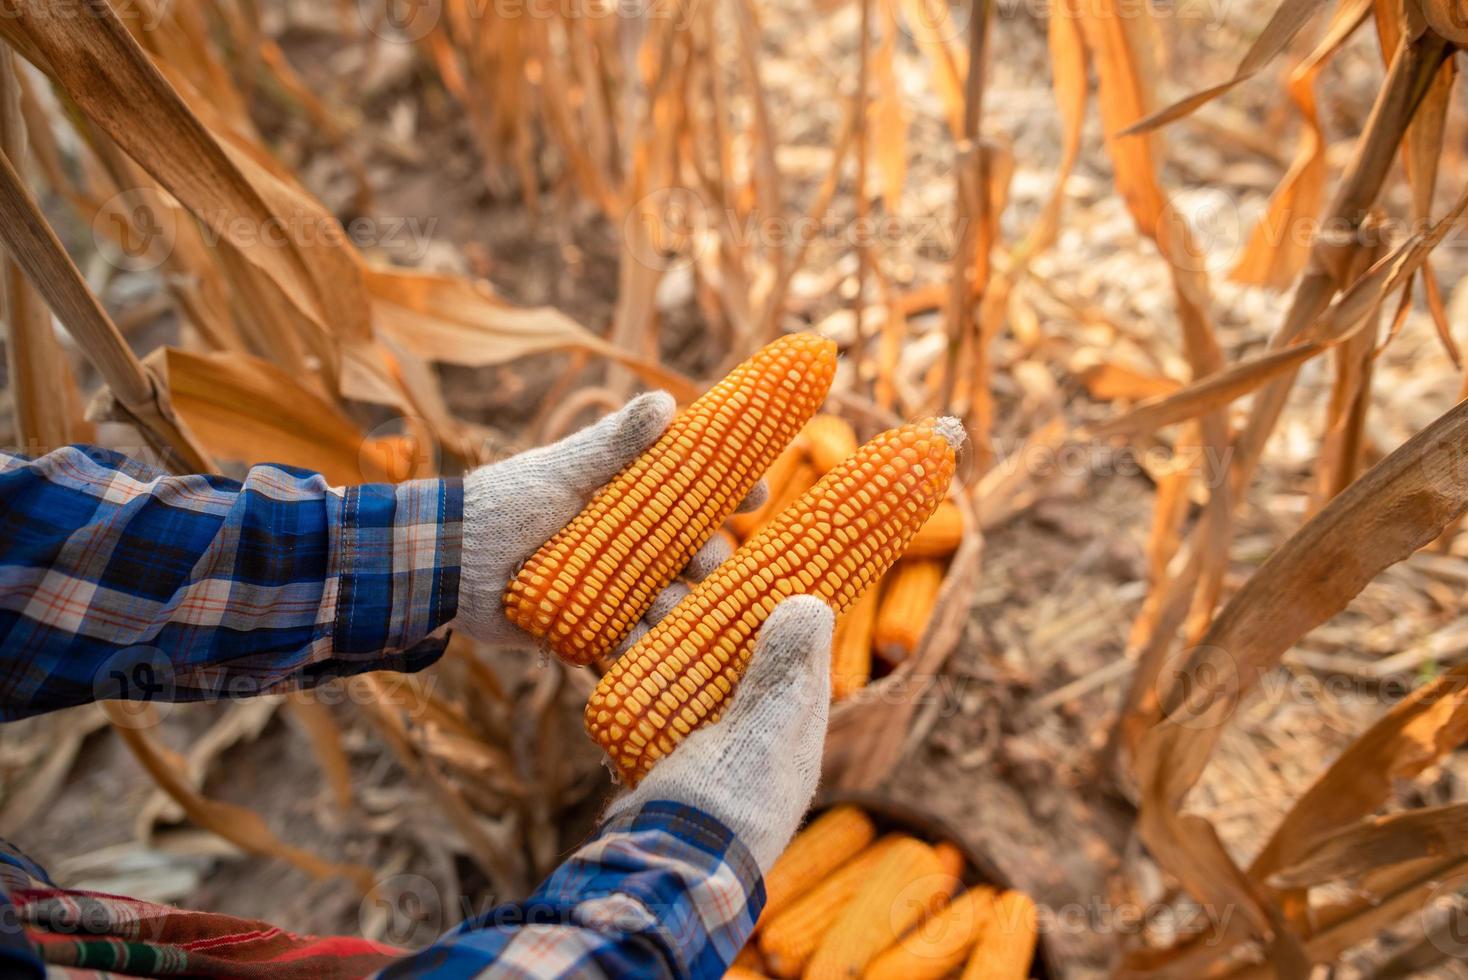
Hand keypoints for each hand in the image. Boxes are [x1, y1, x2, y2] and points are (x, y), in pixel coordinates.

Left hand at [455, 392, 766, 646]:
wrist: (446, 566)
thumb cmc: (503, 506)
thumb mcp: (562, 470)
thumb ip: (613, 443)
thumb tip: (667, 403)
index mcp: (629, 498)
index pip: (695, 492)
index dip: (732, 492)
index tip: (758, 490)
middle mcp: (631, 543)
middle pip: (694, 552)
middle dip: (710, 558)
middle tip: (706, 563)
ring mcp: (616, 587)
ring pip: (671, 599)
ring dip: (679, 604)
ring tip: (664, 607)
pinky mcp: (595, 628)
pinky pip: (634, 641)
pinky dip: (646, 644)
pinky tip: (650, 645)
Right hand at [603, 595, 835, 872]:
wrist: (664, 873)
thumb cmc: (728, 804)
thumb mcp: (765, 731)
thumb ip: (784, 670)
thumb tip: (811, 601)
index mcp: (792, 728)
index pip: (793, 651)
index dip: (774, 603)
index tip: (751, 558)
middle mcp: (754, 734)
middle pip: (734, 652)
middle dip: (704, 610)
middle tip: (676, 577)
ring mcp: (705, 746)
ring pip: (688, 669)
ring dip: (665, 630)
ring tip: (644, 597)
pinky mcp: (660, 754)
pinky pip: (652, 696)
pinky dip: (637, 665)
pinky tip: (615, 637)